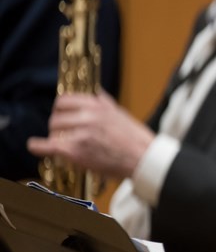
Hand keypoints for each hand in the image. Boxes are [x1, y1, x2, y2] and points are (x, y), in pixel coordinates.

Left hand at [27, 90, 152, 178]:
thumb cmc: (136, 140)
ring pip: (54, 131)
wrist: (144, 159)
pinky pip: (49, 145)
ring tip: (63, 145)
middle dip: (58, 125)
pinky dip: (38, 146)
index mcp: (99, 106)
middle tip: (63, 133)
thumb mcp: (121, 114)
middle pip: (56, 117)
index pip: (65, 100)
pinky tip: (34, 146)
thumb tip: (96, 92)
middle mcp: (88, 116)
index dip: (60, 108)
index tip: (60, 113)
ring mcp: (81, 133)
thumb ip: (105, 102)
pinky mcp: (77, 150)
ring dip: (55, 137)